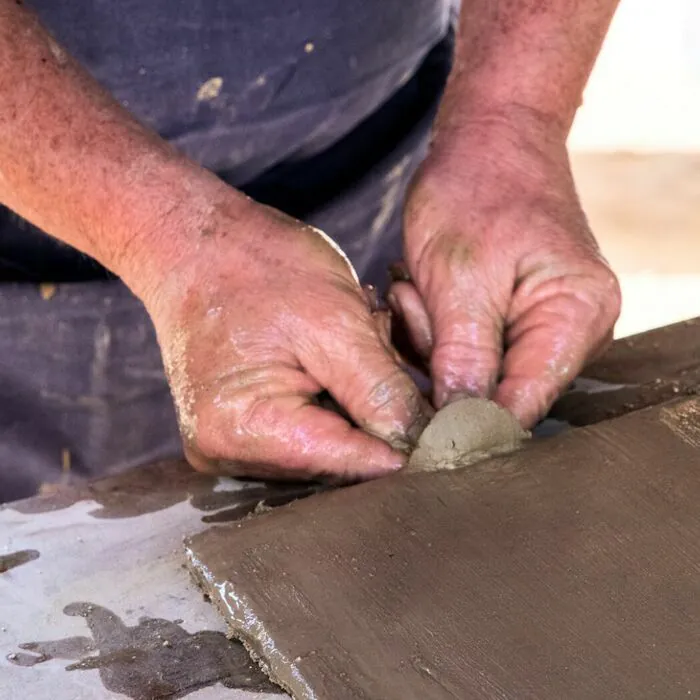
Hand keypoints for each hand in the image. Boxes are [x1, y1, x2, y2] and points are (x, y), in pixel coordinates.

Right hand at [136, 191, 428, 480]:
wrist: (194, 245)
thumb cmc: (256, 267)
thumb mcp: (334, 322)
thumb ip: (382, 393)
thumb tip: (423, 445)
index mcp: (244, 430)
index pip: (350, 464)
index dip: (405, 446)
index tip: (450, 424)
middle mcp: (231, 453)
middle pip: (339, 462)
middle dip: (377, 414)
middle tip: (380, 348)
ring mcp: (234, 446)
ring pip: (330, 447)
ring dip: (356, 403)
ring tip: (346, 345)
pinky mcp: (243, 432)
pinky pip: (310, 433)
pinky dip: (335, 400)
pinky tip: (330, 357)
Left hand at [393, 114, 620, 427]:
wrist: (489, 140)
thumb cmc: (478, 189)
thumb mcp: (459, 275)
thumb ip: (463, 354)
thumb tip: (459, 426)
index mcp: (577, 315)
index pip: (526, 400)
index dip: (473, 421)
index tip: (423, 423)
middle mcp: (573, 329)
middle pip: (501, 391)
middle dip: (446, 363)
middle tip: (420, 305)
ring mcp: (545, 324)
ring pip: (478, 373)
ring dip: (436, 341)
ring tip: (422, 287)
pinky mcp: (515, 319)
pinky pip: (471, 351)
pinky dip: (438, 331)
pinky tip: (427, 292)